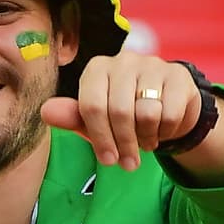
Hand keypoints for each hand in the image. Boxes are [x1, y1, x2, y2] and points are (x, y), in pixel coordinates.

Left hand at [40, 52, 201, 170]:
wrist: (165, 102)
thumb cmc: (122, 113)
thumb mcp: (94, 119)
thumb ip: (71, 117)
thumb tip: (45, 112)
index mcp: (96, 69)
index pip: (92, 106)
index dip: (100, 138)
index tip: (108, 160)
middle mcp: (123, 60)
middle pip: (119, 111)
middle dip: (124, 144)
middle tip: (128, 163)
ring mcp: (152, 64)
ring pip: (147, 114)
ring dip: (146, 138)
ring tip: (144, 142)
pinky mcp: (178, 74)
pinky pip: (170, 113)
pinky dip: (165, 131)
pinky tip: (161, 131)